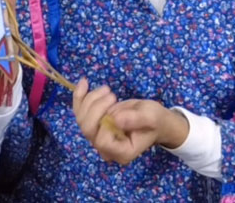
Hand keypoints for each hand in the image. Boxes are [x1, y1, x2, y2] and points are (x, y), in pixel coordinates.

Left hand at [72, 79, 188, 165]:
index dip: (105, 123)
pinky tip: (84, 82)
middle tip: (112, 93)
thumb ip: (136, 120)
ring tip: (107, 89)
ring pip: (81, 118)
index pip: (102, 141)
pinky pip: (79, 111)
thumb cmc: (155, 120)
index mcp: (122, 152)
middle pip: (88, 129)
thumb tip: (115, 120)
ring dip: (91, 99)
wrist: (153, 119)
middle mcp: (106, 148)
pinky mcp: (93, 124)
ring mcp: (97, 137)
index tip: (117, 108)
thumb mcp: (151, 117)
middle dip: (96, 107)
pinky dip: (79, 95)